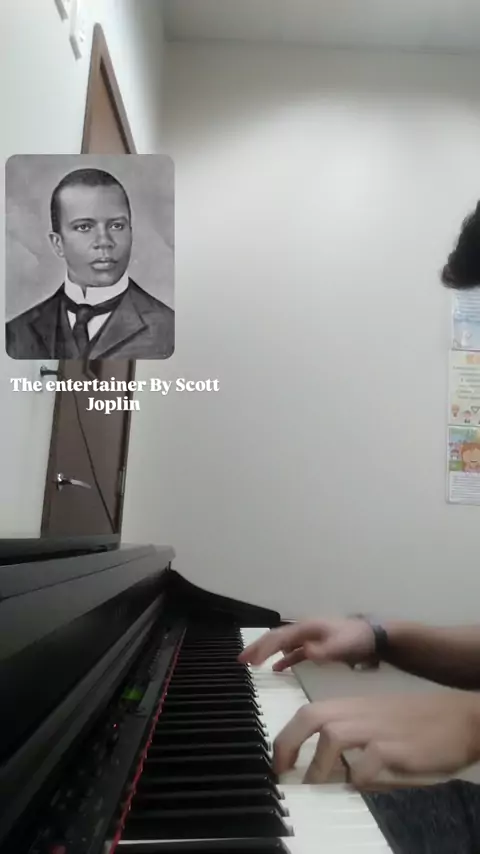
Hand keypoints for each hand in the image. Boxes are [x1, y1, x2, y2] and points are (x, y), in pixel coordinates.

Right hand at [238, 618, 374, 670]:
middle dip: (258, 647)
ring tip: (250, 663)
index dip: (263, 648)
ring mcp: (309, 637)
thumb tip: (302, 652)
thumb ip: (322, 651)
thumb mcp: (341, 646)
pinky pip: (293, 651)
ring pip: (282, 644)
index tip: (250, 661)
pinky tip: (276, 669)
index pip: (279, 638)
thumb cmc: (356, 639)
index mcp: (306, 628)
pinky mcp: (315, 645)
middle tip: (240, 660)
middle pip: (276, 638)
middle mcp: (304, 630)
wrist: (373, 637)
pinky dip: (283, 659)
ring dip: (266, 652)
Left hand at [273, 692, 479, 787]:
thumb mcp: (379, 721)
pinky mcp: (397, 747)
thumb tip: (327, 768)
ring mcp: (378, 728)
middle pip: (312, 717)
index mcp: (354, 706)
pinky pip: (367, 762)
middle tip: (282, 772)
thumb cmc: (419, 723)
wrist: (460, 718)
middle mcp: (361, 712)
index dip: (287, 736)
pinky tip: (358, 785)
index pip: (309, 712)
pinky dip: (357, 776)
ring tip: (314, 787)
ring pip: (333, 734)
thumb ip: (353, 736)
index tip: (278, 762)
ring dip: (318, 765)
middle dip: (288, 743)